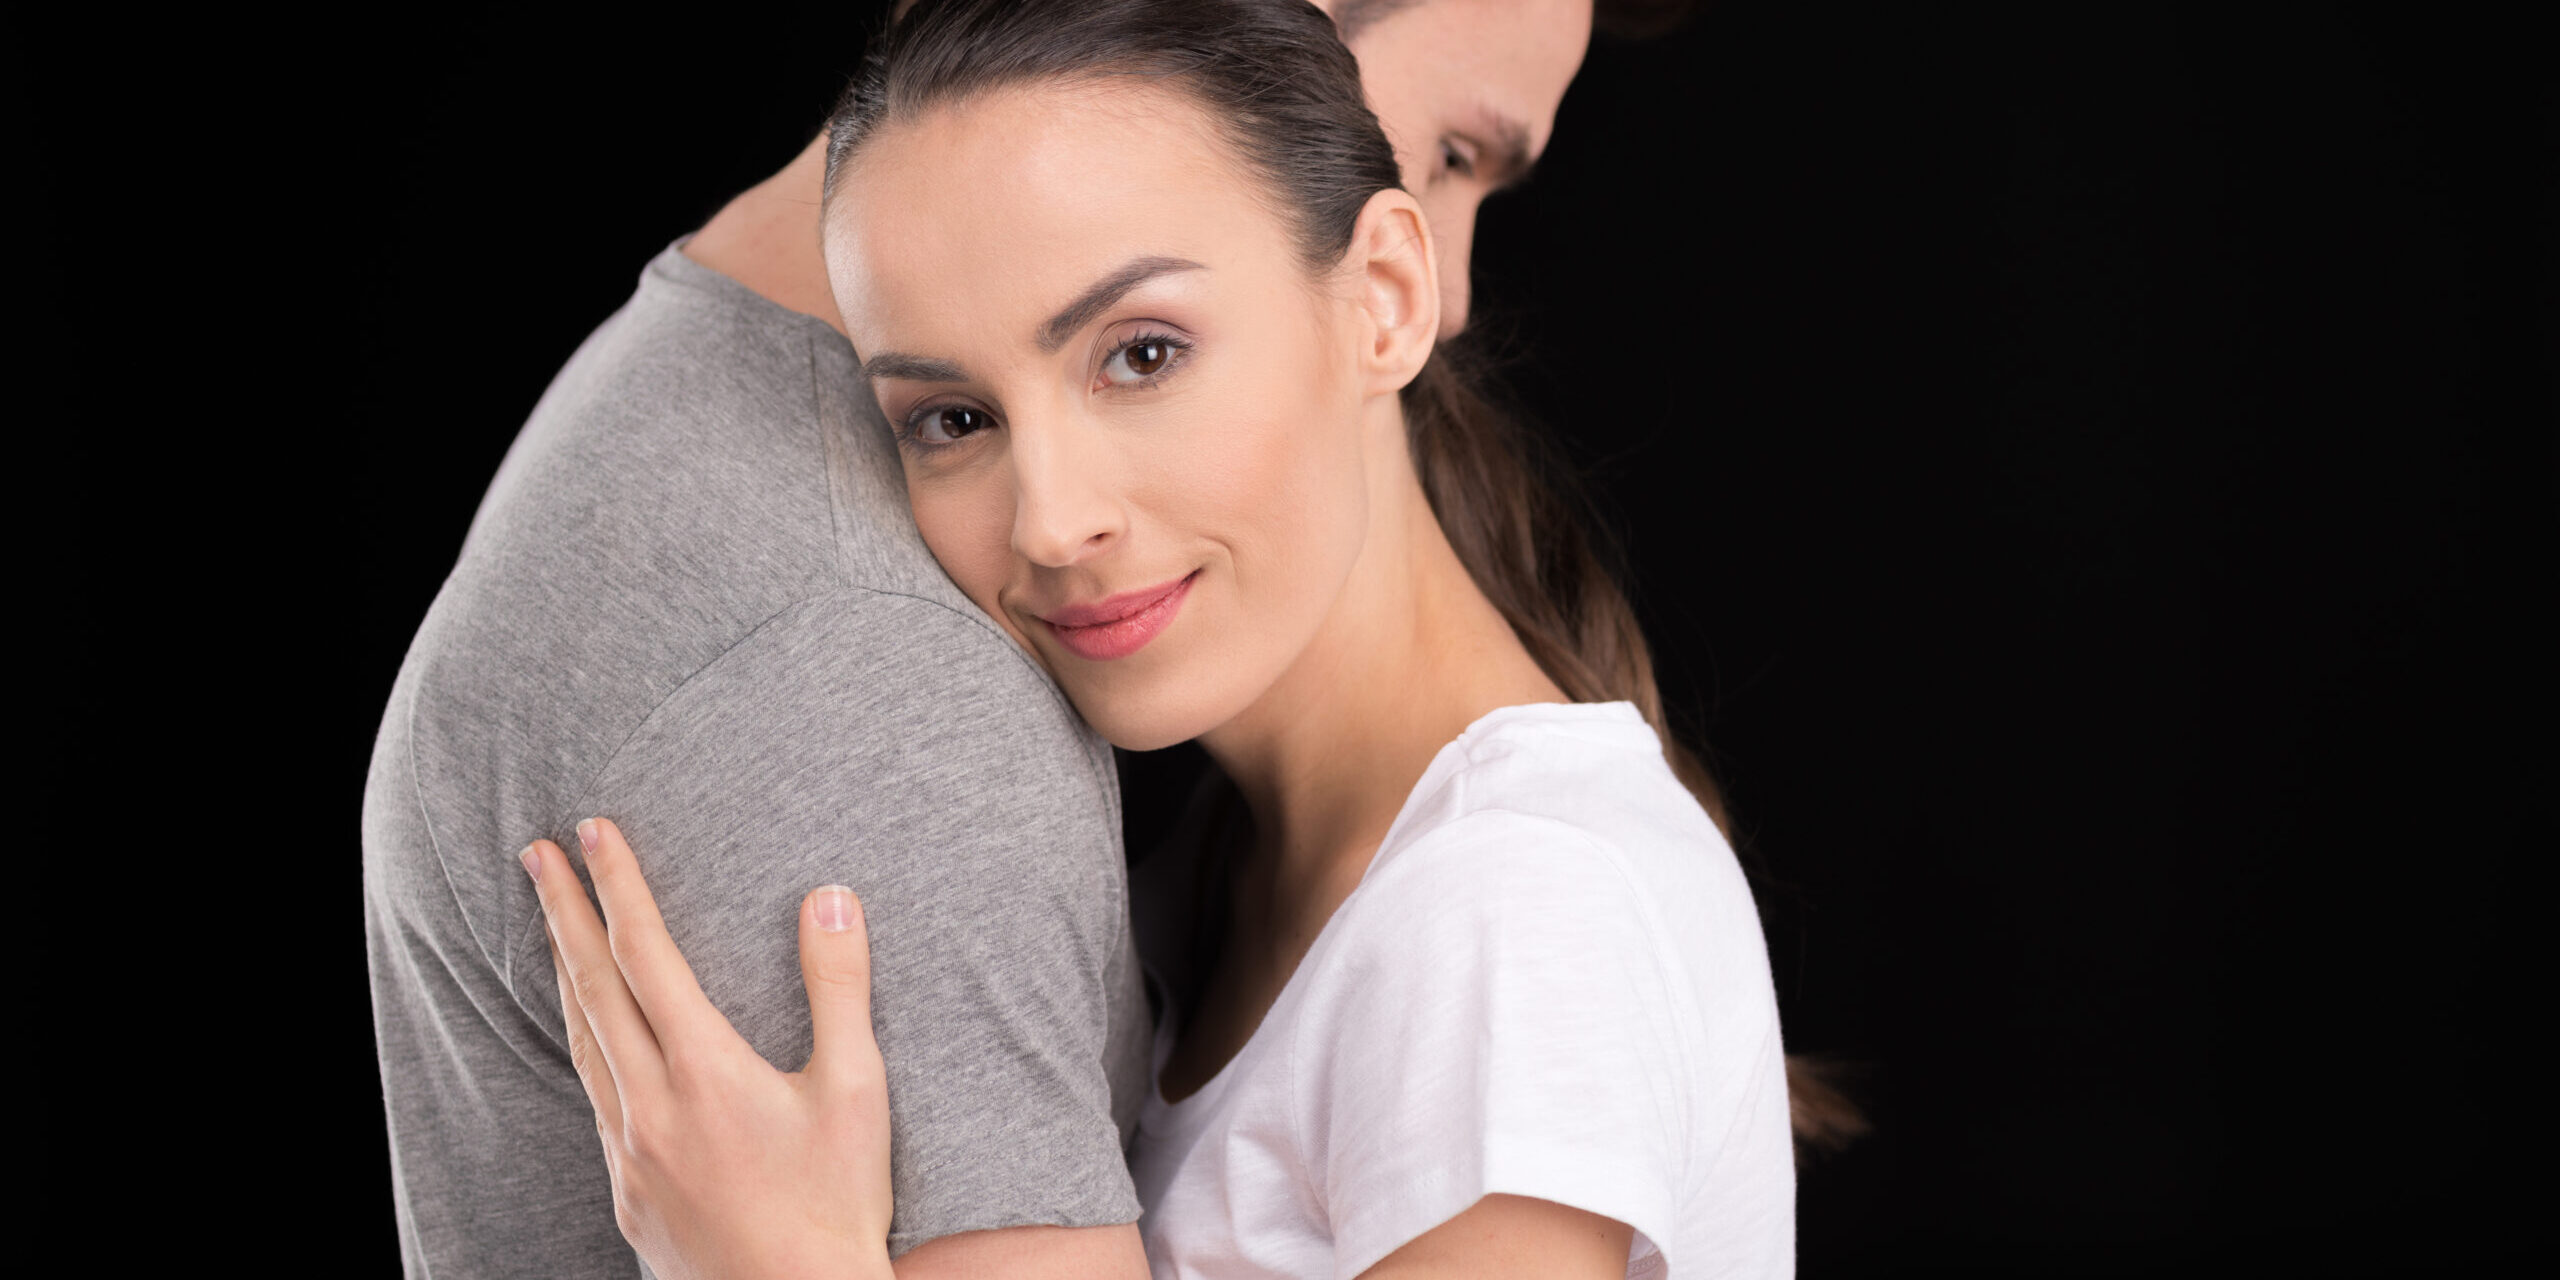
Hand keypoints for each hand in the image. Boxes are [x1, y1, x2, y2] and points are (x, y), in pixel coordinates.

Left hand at [522, 817, 895, 1279]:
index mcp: (704, 1071)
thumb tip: (830, 896)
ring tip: (551, 924)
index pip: (645, 953)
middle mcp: (650, 1107)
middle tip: (536, 853)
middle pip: (591, 987)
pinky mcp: (628, 1194)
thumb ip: (840, 986)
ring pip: (583, 1043)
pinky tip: (592, 1036)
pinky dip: (584, 1044)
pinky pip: (594, 1098)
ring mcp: (630, 1154)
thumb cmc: (838, 1205)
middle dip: (563, 911)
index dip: (618, 885)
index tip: (594, 831)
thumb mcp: (857, 1089)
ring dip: (563, 973)